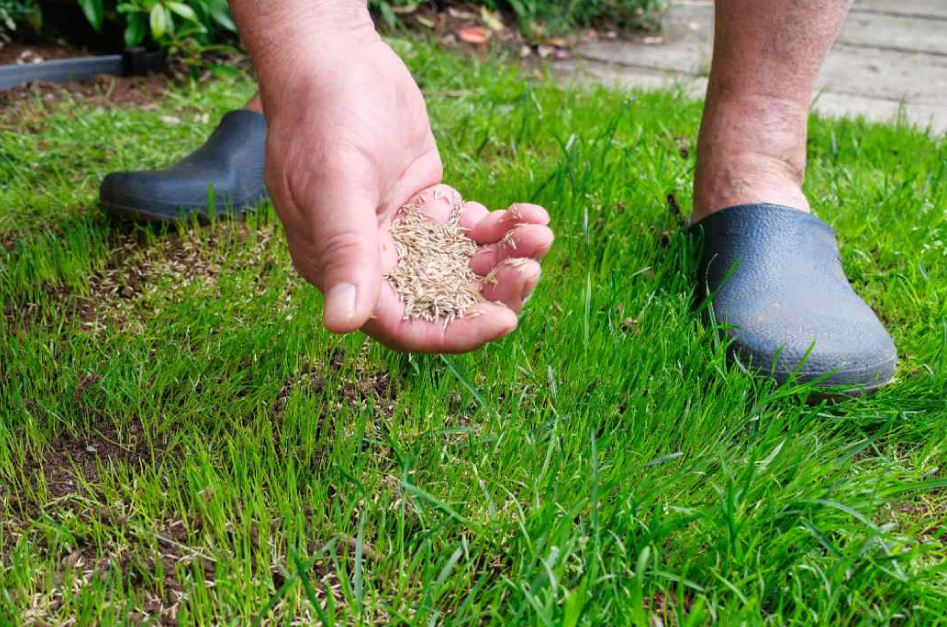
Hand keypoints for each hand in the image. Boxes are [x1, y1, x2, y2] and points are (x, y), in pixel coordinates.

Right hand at [257, 38, 552, 351]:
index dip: (455, 332)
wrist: (336, 58)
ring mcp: (406, 231)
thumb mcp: (335, 185)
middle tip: (530, 267)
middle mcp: (377, 258)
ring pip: (465, 266)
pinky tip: (529, 214)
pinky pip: (472, 230)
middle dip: (492, 291)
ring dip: (506, 255)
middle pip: (445, 301)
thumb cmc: (324, 118)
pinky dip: (502, 226)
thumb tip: (340, 324)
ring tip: (539, 232)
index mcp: (345, 268)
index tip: (503, 320)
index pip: (406, 325)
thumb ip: (345, 253)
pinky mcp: (429, 203)